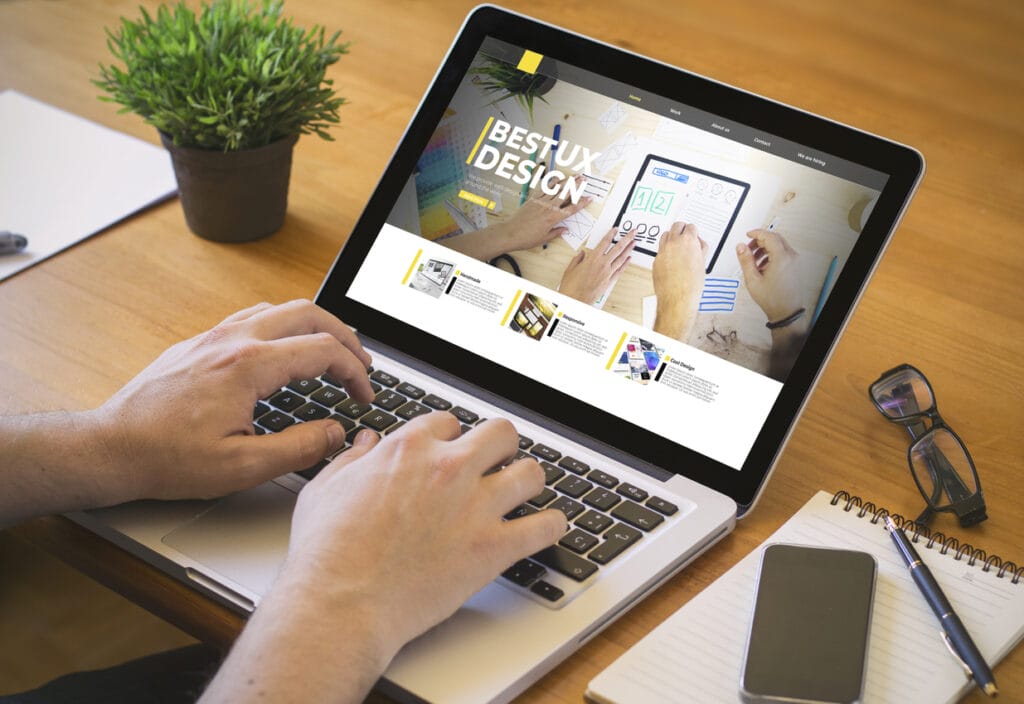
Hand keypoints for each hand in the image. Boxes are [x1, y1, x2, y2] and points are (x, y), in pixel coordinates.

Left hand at [93, 300, 373, 501]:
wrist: (111, 446)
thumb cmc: (167, 458)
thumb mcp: (242, 467)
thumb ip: (298, 448)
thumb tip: (335, 433)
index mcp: (249, 366)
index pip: (323, 351)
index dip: (355, 373)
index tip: (364, 396)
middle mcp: (233, 339)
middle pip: (309, 313)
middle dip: (345, 336)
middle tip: (361, 364)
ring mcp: (215, 335)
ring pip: (281, 308)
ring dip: (315, 326)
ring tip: (332, 353)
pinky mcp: (201, 342)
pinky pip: (254, 316)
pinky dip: (285, 327)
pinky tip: (286, 350)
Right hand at [263, 416, 562, 688]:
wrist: (341, 603)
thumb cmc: (326, 552)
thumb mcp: (325, 488)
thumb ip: (351, 459)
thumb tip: (365, 441)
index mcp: (409, 448)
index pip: (449, 422)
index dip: (450, 438)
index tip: (450, 454)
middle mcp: (449, 468)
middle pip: (501, 433)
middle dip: (500, 447)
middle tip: (495, 465)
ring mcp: (475, 506)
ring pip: (531, 473)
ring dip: (528, 482)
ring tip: (522, 494)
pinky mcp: (493, 547)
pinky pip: (546, 526)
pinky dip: (551, 527)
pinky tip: (545, 529)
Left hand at [497, 174, 592, 251]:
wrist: (510, 233)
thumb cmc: (526, 238)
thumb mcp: (544, 238)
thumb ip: (556, 232)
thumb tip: (565, 230)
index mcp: (553, 218)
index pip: (572, 209)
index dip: (582, 203)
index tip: (590, 198)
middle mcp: (548, 207)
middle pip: (566, 194)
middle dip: (576, 185)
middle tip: (584, 179)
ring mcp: (540, 202)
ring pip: (556, 189)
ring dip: (566, 181)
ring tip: (574, 175)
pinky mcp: (533, 199)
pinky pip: (544, 189)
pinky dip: (551, 183)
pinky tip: (557, 178)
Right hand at [558, 227, 633, 303]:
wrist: (576, 300)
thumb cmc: (572, 286)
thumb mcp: (571, 269)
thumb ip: (577, 259)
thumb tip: (582, 253)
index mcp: (592, 259)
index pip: (604, 243)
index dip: (611, 234)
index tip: (615, 229)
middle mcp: (602, 264)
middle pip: (617, 248)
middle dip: (627, 238)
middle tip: (633, 232)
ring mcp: (607, 273)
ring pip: (621, 258)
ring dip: (629, 249)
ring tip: (634, 242)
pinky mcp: (609, 281)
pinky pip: (620, 270)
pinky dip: (625, 263)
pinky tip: (629, 258)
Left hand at [652, 222, 706, 339]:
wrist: (678, 298)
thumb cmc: (691, 284)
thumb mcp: (702, 263)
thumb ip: (700, 249)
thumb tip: (698, 245)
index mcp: (688, 241)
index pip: (690, 227)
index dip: (693, 231)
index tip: (694, 234)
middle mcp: (673, 243)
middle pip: (676, 226)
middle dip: (682, 229)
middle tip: (685, 234)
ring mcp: (662, 251)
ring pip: (665, 235)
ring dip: (671, 237)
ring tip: (677, 244)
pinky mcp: (656, 260)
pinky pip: (660, 249)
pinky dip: (665, 250)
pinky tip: (671, 258)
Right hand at [736, 229, 804, 321]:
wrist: (786, 311)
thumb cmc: (772, 299)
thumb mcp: (753, 279)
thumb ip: (745, 260)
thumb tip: (740, 247)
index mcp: (781, 258)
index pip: (769, 236)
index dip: (757, 233)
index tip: (748, 234)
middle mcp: (791, 257)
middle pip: (775, 238)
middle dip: (760, 241)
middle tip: (749, 248)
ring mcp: (795, 261)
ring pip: (779, 245)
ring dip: (766, 248)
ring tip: (754, 260)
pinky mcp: (796, 266)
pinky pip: (784, 253)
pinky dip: (773, 254)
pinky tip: (763, 266)